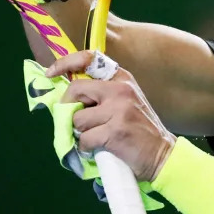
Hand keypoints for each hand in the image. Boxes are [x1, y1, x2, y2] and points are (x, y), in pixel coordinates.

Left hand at [51, 51, 175, 182]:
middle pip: (76, 90)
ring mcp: (118, 110)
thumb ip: (101, 95)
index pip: (89, 59)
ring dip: (81, 133)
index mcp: (122, 79)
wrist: (162, 154)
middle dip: (68, 108)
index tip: (51, 73)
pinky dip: (86, 149)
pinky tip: (98, 149)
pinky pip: (85, 140)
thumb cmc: (139, 130)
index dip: (65, 63)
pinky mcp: (114, 131)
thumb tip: (67, 99)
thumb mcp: (125, 102)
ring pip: (78, 119)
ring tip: (95, 138)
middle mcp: (120, 90)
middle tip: (73, 121)